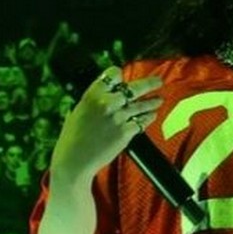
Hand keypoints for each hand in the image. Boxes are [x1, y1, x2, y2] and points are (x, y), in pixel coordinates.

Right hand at [49, 68, 164, 183]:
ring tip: (159, 100)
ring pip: (141, 105)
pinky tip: (152, 116)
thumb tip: (103, 95)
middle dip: (149, 84)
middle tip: (158, 82)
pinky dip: (148, 118)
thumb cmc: (73, 138)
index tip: (125, 78)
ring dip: (152, 102)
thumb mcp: (79, 110)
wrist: (75, 159)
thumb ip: (93, 100)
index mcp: (93, 94)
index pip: (113, 74)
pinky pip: (141, 122)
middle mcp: (107, 102)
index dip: (120, 75)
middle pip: (133, 88)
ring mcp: (117, 117)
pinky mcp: (125, 132)